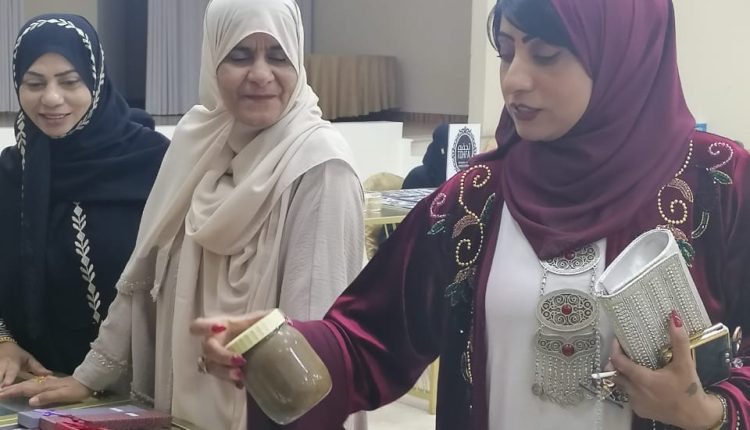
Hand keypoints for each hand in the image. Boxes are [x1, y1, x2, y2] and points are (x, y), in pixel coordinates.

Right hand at [0, 342, 51, 387]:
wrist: (2, 345)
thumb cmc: (17, 355)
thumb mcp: (28, 359)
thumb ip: (37, 368)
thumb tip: (49, 375)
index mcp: (12, 364)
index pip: (10, 372)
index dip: (8, 378)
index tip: (7, 384)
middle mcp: (1, 367)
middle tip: (0, 394)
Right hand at [0, 375, 90, 406]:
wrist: (89, 380)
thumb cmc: (77, 389)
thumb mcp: (64, 394)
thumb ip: (47, 397)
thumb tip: (30, 401)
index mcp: (44, 386)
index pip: (24, 389)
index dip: (11, 392)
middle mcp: (44, 383)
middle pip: (23, 385)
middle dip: (10, 388)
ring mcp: (48, 382)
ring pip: (28, 383)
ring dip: (16, 386)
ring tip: (5, 389)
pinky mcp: (52, 382)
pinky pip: (34, 383)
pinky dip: (26, 385)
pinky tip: (25, 386)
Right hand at [189, 310, 269, 388]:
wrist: (259, 340)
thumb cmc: (256, 326)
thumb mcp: (263, 319)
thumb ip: (269, 318)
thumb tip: (286, 321)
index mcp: (222, 326)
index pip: (199, 325)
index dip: (204, 327)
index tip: (220, 329)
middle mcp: (214, 342)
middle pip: (207, 350)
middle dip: (222, 356)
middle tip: (240, 360)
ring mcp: (216, 358)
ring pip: (212, 367)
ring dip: (225, 373)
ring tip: (241, 376)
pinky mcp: (223, 371)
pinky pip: (221, 379)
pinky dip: (231, 381)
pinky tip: (243, 383)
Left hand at [611, 310, 723, 429]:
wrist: (695, 416)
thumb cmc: (689, 390)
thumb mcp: (685, 364)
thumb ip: (679, 341)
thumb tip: (673, 317)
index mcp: (643, 380)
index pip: (618, 362)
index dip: (615, 349)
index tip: (617, 340)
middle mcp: (635, 392)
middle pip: (616, 373)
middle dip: (616, 362)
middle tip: (623, 351)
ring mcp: (636, 403)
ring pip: (621, 385)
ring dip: (624, 375)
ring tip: (632, 364)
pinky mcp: (640, 411)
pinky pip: (629, 396)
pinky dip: (631, 387)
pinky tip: (641, 381)